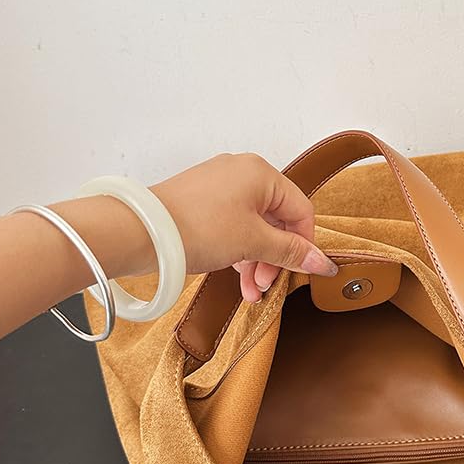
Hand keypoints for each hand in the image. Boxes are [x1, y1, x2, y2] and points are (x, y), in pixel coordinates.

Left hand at [151, 152, 336, 302]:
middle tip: (267, 284)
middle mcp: (242, 173)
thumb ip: (291, 252)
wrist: (140, 232)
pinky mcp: (202, 202)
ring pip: (254, 228)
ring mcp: (220, 187)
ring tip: (250, 290)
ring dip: (257, 261)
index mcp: (261, 173)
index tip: (302, 271)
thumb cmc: (195, 227)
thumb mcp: (253, 242)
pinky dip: (238, 252)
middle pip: (277, 220)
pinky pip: (233, 227)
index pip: (301, 210)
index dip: (305, 244)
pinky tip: (236, 277)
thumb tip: (323, 262)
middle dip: (275, 258)